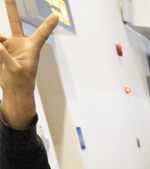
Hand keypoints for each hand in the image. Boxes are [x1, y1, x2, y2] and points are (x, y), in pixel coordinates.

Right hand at [0, 2, 59, 128]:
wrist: (14, 92)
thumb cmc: (22, 83)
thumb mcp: (15, 69)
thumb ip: (4, 55)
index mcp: (31, 49)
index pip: (41, 34)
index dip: (48, 24)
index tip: (56, 15)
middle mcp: (20, 44)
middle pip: (14, 22)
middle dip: (10, 7)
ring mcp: (9, 46)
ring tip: (0, 50)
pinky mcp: (0, 50)